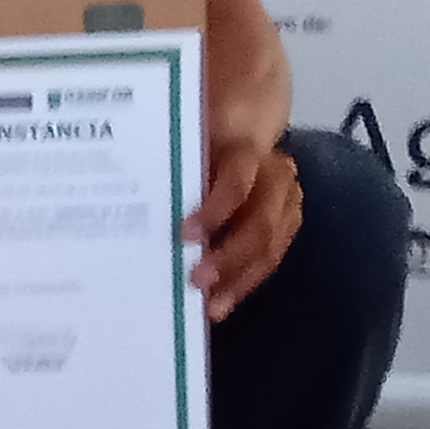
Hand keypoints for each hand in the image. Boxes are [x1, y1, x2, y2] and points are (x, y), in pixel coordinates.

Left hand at [188, 124, 304, 319]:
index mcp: (246, 149)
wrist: (241, 121)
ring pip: (271, 247)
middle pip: (260, 223)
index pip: (237, 182)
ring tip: (211, 307)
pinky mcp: (288, 221)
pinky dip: (246, 282)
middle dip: (229, 257)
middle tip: (196, 281)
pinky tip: (223, 302)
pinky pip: (272, 258)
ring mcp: (287, 200)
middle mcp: (275, 175)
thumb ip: (177, 165)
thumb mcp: (189, 137)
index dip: (215, 210)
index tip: (184, 235)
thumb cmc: (202, 132)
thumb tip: (141, 201)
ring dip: (240, 280)